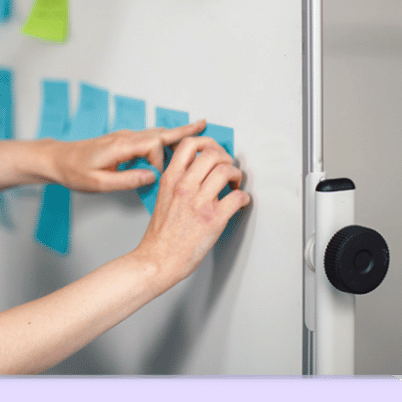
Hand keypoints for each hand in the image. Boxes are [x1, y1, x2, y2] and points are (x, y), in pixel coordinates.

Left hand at [47, 120, 206, 192]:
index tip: (158, 177)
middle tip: (205, 126)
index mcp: (120, 146)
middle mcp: (125, 137)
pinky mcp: (122, 141)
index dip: (161, 161)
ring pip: (155, 133)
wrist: (57, 160)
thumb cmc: (74, 172)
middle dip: (183, 131)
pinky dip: (164, 137)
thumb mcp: (98, 183)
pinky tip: (172, 140)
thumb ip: (126, 180)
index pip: (152, 145)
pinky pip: (148, 137)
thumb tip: (153, 176)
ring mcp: (124, 137)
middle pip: (159, 132)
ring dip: (176, 132)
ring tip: (197, 129)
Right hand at [132, 136, 248, 286]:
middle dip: (226, 158)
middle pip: (212, 154)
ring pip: (226, 171)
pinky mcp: (214, 219)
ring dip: (237, 176)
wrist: (158, 258)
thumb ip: (178, 180)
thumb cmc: (161, 234)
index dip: (207, 142)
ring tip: (235, 184)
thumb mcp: (163, 197)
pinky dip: (244, 197)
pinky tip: (240, 202)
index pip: (190, 145)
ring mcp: (199, 202)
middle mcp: (184, 186)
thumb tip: (199, 169)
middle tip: (228, 168)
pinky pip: (238, 198)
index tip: (215, 149)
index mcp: (170, 179)